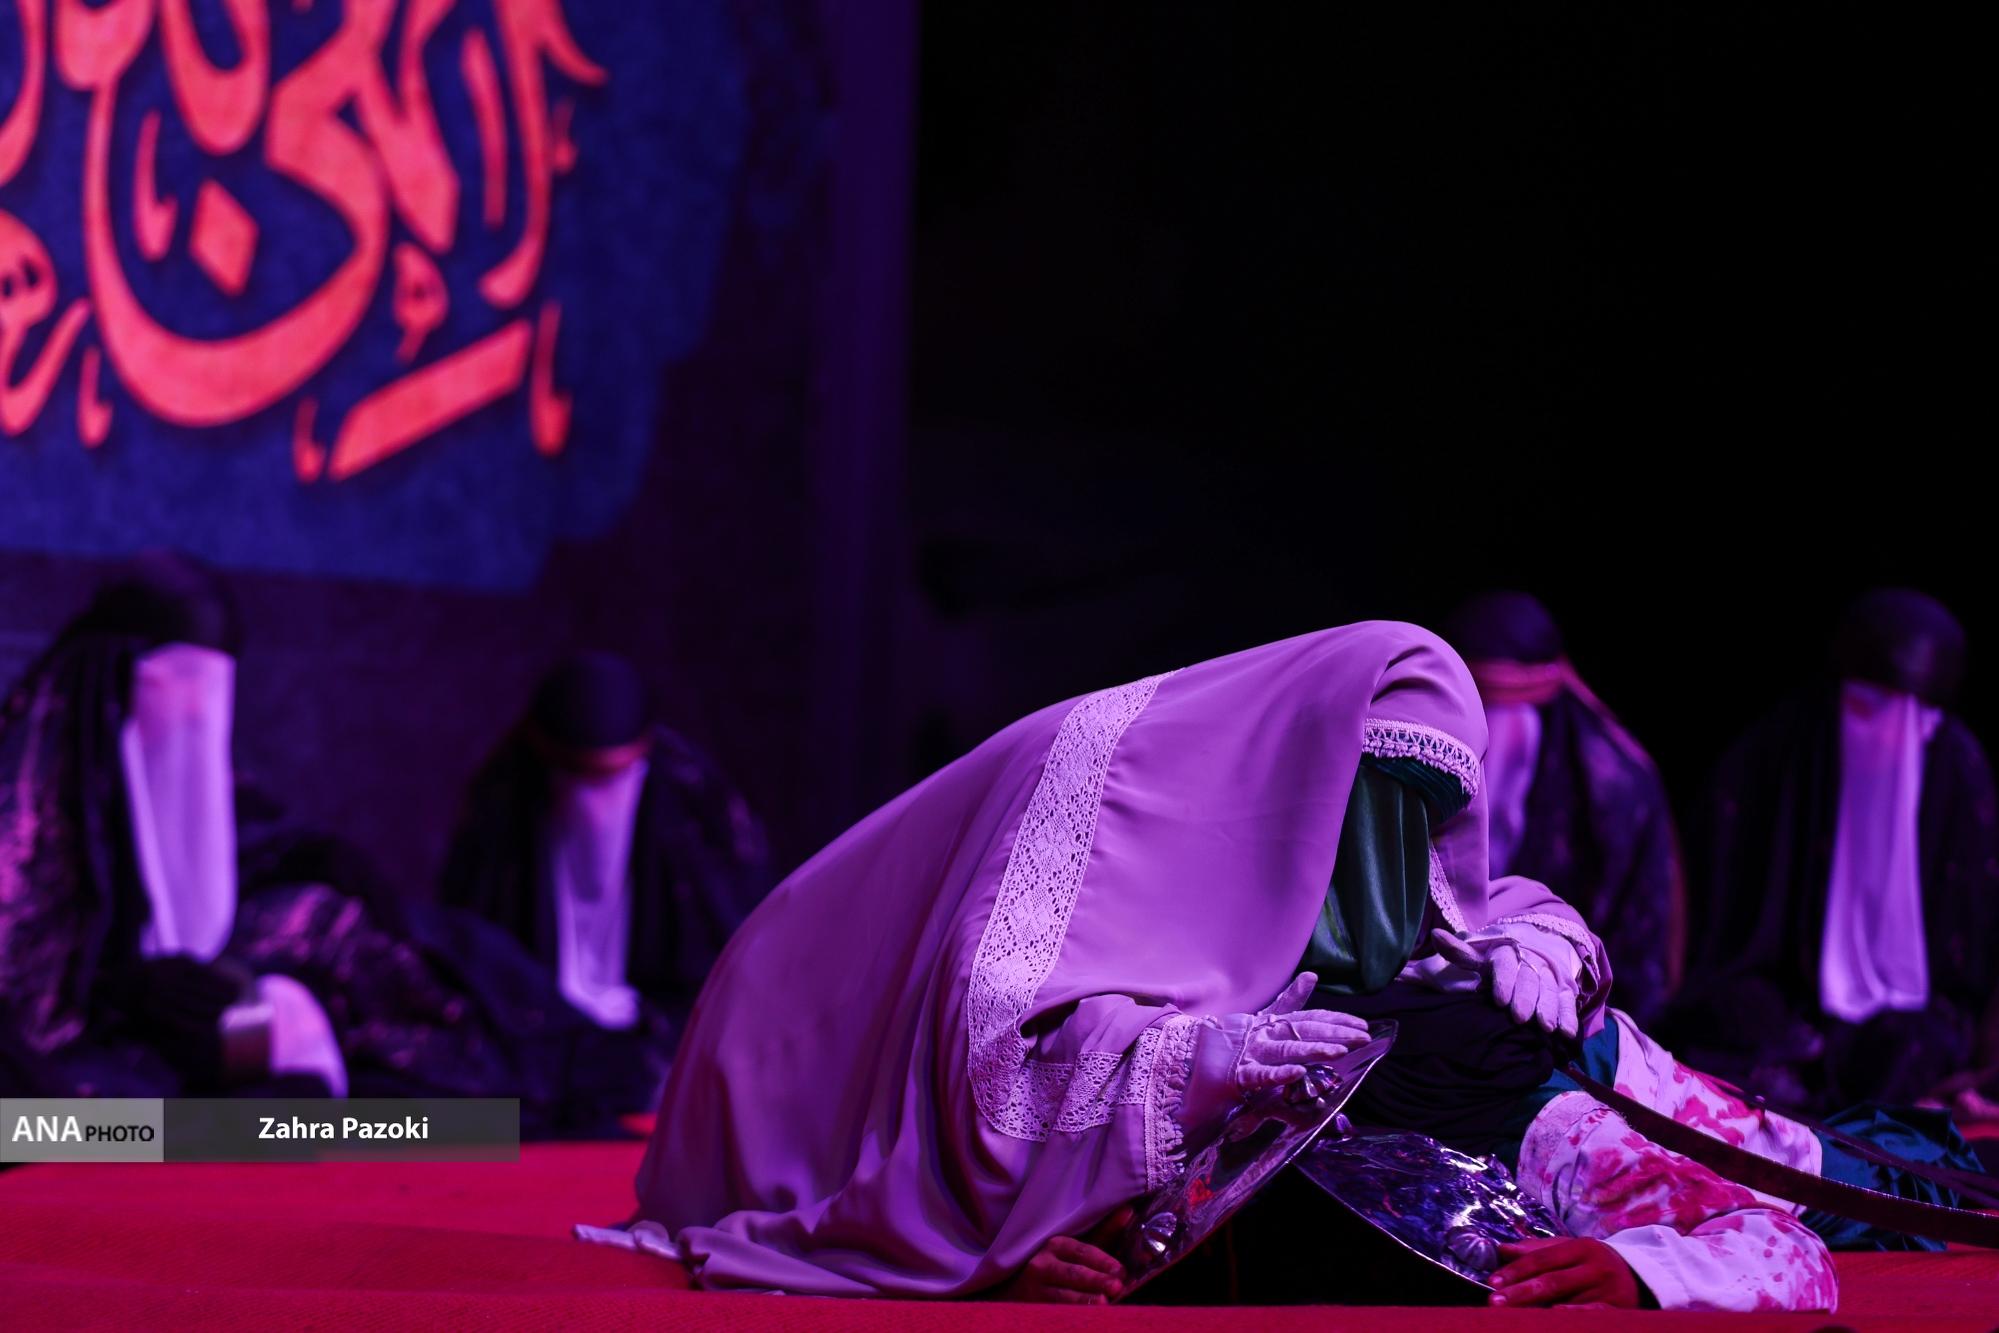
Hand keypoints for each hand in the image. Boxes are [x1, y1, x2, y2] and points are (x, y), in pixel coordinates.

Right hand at [999, 1207, 1132, 1303]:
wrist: (1015, 1291)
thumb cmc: (1055, 1268)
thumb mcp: (1076, 1250)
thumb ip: (1103, 1234)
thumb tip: (1129, 1211)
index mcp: (1055, 1246)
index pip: (1081, 1251)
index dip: (1102, 1261)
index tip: (1120, 1271)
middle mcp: (1041, 1264)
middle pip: (1073, 1273)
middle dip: (1096, 1280)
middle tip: (1116, 1287)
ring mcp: (1034, 1288)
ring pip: (1062, 1295)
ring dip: (1084, 1300)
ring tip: (1103, 1303)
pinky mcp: (1029, 1307)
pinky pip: (1052, 1311)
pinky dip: (1069, 1314)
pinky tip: (1083, 1317)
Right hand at [1235, 972, 1372, 1089]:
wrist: (1196, 1054)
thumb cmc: (1235, 1038)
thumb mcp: (1265, 1017)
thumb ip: (1290, 1000)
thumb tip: (1312, 975)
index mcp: (1273, 1021)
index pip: (1310, 1018)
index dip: (1336, 1020)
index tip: (1362, 1025)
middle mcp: (1265, 1033)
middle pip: (1303, 1031)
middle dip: (1334, 1033)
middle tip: (1363, 1037)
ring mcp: (1252, 1052)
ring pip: (1286, 1050)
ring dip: (1312, 1050)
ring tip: (1339, 1052)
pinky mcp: (1239, 1075)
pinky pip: (1261, 1075)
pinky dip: (1278, 1074)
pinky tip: (1298, 1072)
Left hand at [1427, 929, 1578, 1037]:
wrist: (1531, 949)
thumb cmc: (1495, 960)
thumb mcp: (1478, 954)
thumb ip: (1458, 951)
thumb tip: (1436, 935)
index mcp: (1506, 951)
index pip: (1506, 963)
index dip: (1504, 981)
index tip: (1499, 1000)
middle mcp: (1530, 961)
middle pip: (1529, 978)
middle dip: (1526, 998)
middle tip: (1520, 1017)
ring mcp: (1548, 975)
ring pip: (1549, 989)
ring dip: (1548, 1008)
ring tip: (1545, 1027)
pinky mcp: (1563, 988)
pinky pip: (1567, 1001)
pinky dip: (1568, 1016)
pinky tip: (1566, 1033)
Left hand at [1488, 1238, 1641, 1307]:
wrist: (1641, 1278)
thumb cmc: (1594, 1263)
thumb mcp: (1569, 1249)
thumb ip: (1536, 1250)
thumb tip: (1502, 1249)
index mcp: (1581, 1247)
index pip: (1542, 1259)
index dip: (1516, 1271)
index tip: (1492, 1283)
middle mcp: (1595, 1267)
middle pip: (1552, 1281)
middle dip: (1520, 1292)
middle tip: (1494, 1302)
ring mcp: (1608, 1289)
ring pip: (1568, 1299)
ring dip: (1538, 1308)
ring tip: (1513, 1315)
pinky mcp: (1619, 1309)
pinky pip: (1592, 1314)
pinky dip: (1573, 1314)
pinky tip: (1554, 1315)